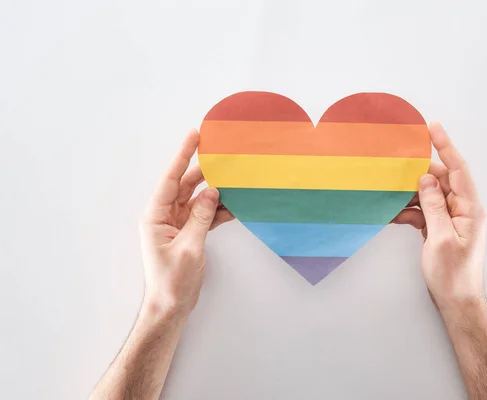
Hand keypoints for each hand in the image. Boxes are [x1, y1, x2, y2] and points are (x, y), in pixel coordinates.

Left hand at [139, 129, 233, 316]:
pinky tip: (234, 206)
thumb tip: (212, 192)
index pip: (170, 179)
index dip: (182, 156)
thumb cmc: (172, 281)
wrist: (171, 306)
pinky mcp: (189, 234)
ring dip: (215, 193)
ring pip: (198, 200)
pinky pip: (204, 215)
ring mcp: (177, 225)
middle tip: (222, 156)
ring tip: (234, 181)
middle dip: (204, 172)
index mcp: (156, 216)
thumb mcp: (189, 247)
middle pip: (186, 186)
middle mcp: (165, 216)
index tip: (194, 135)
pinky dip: (218, 211)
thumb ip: (200, 217)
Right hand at [393, 122, 485, 311]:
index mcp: (469, 209)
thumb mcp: (441, 238)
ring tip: (388, 191)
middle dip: (419, 172)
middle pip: (440, 181)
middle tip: (397, 164)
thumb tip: (426, 179)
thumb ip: (433, 206)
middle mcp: (462, 210)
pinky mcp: (439, 229)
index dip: (446, 146)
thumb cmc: (453, 275)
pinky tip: (392, 213)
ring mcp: (450, 220)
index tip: (432, 127)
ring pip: (428, 196)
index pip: (458, 170)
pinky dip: (408, 212)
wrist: (456, 302)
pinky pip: (423, 212)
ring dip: (409, 194)